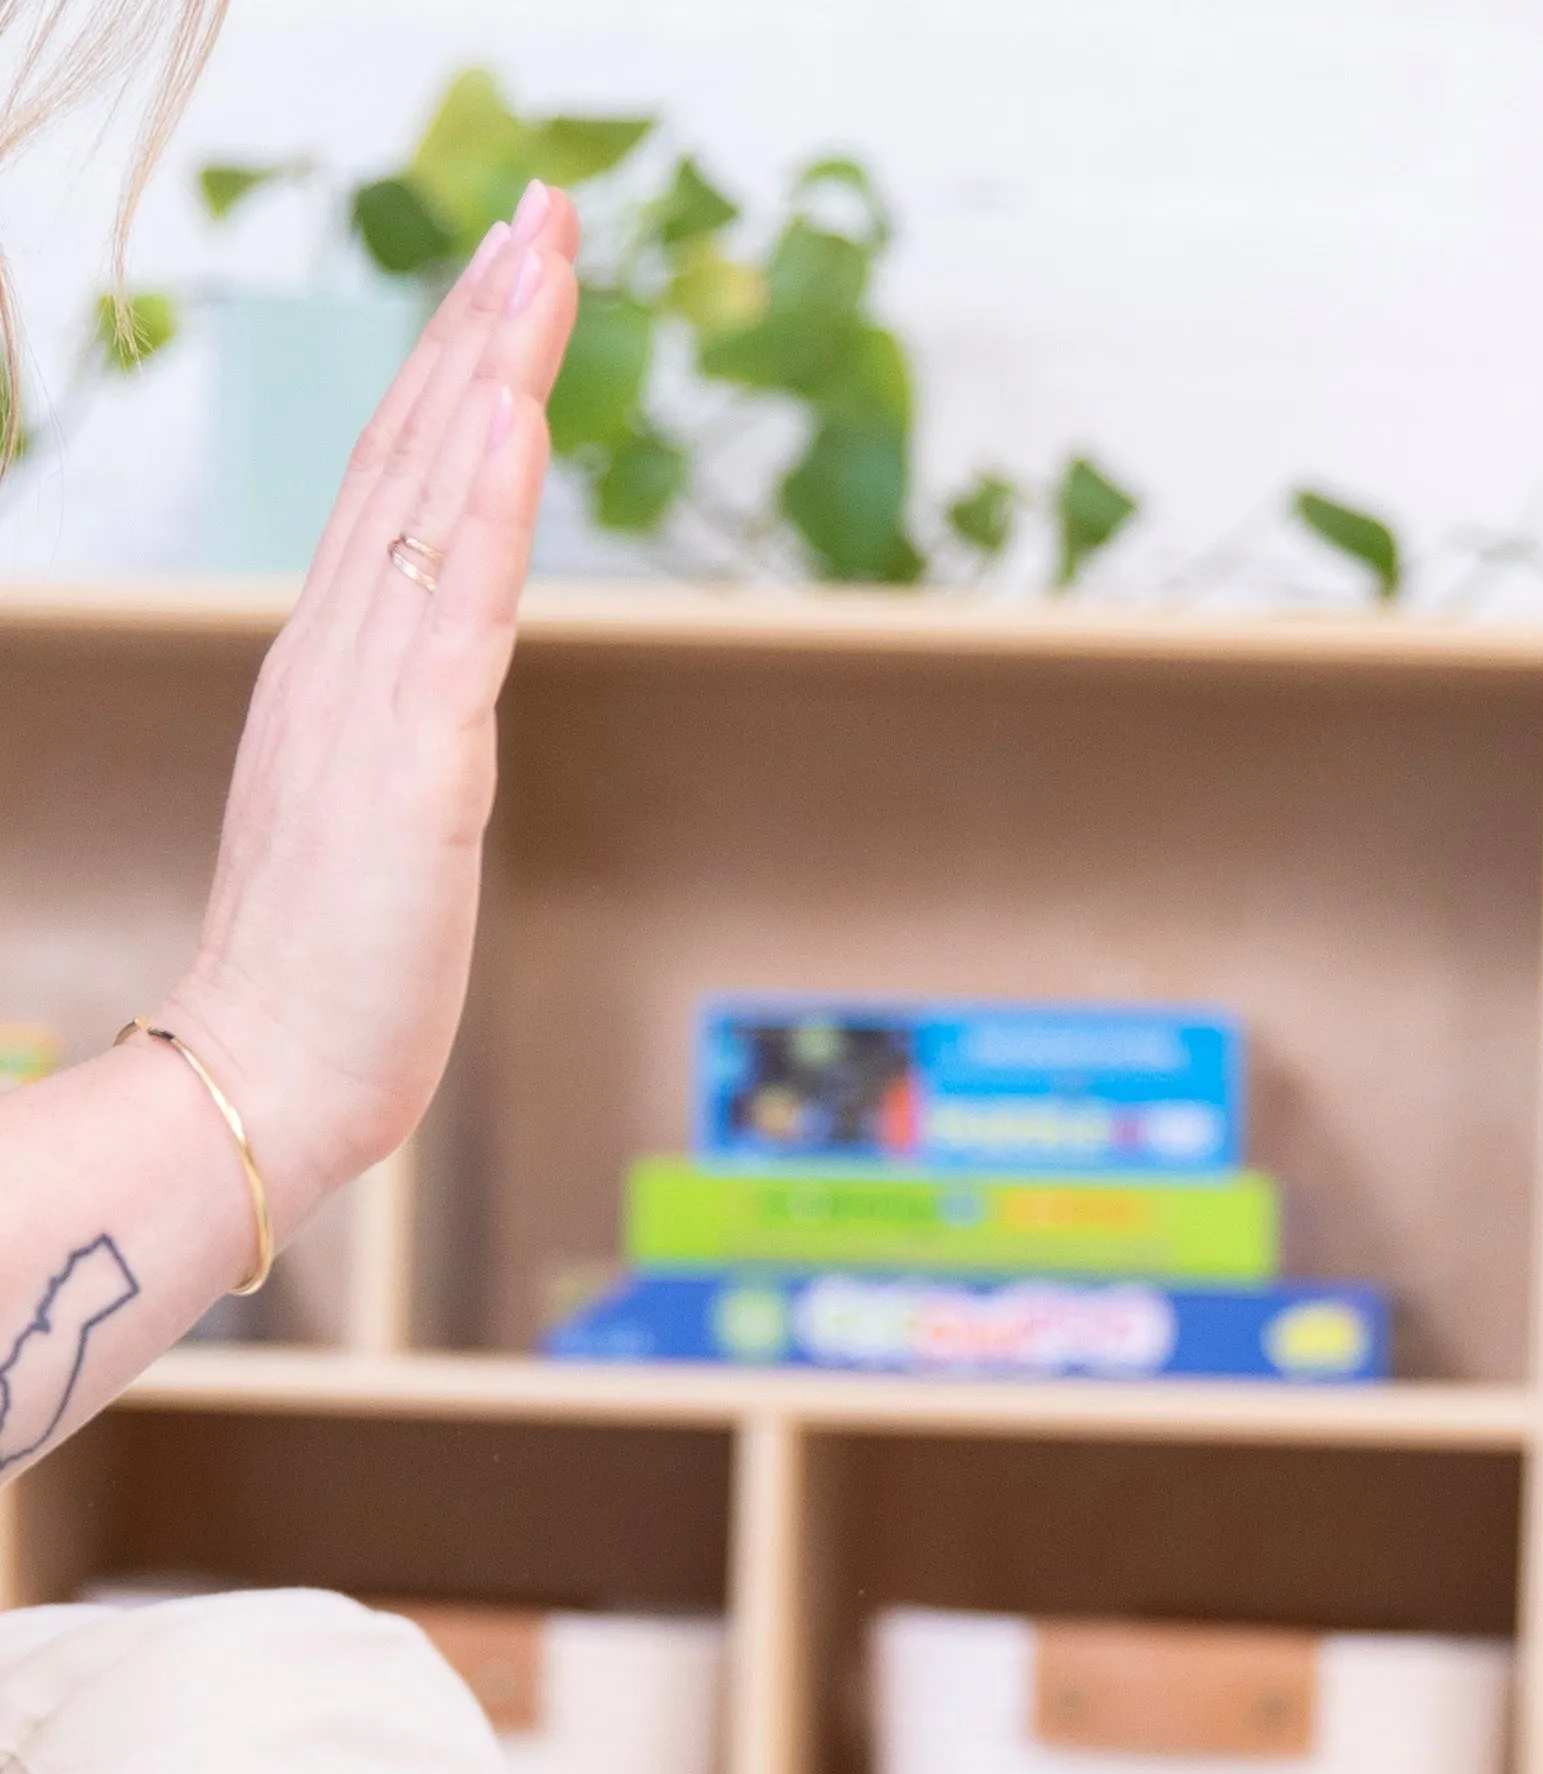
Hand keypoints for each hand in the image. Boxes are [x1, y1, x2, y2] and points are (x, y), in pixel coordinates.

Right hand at [161, 184, 580, 1238]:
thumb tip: (447, 701)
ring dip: (494, 371)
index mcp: (343, 663)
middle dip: (484, 324)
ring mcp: (373, 696)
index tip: (510, 277)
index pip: (405, 484)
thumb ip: (413, 739)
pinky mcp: (411, 761)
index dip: (457, 371)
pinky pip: (455, 607)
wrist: (277, 1068)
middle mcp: (347, 651)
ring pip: (438, 498)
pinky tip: (517, 419)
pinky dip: (489, 506)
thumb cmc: (338, 970)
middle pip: (420, 452)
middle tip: (542, 211)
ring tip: (540, 262)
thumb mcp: (384, 819)